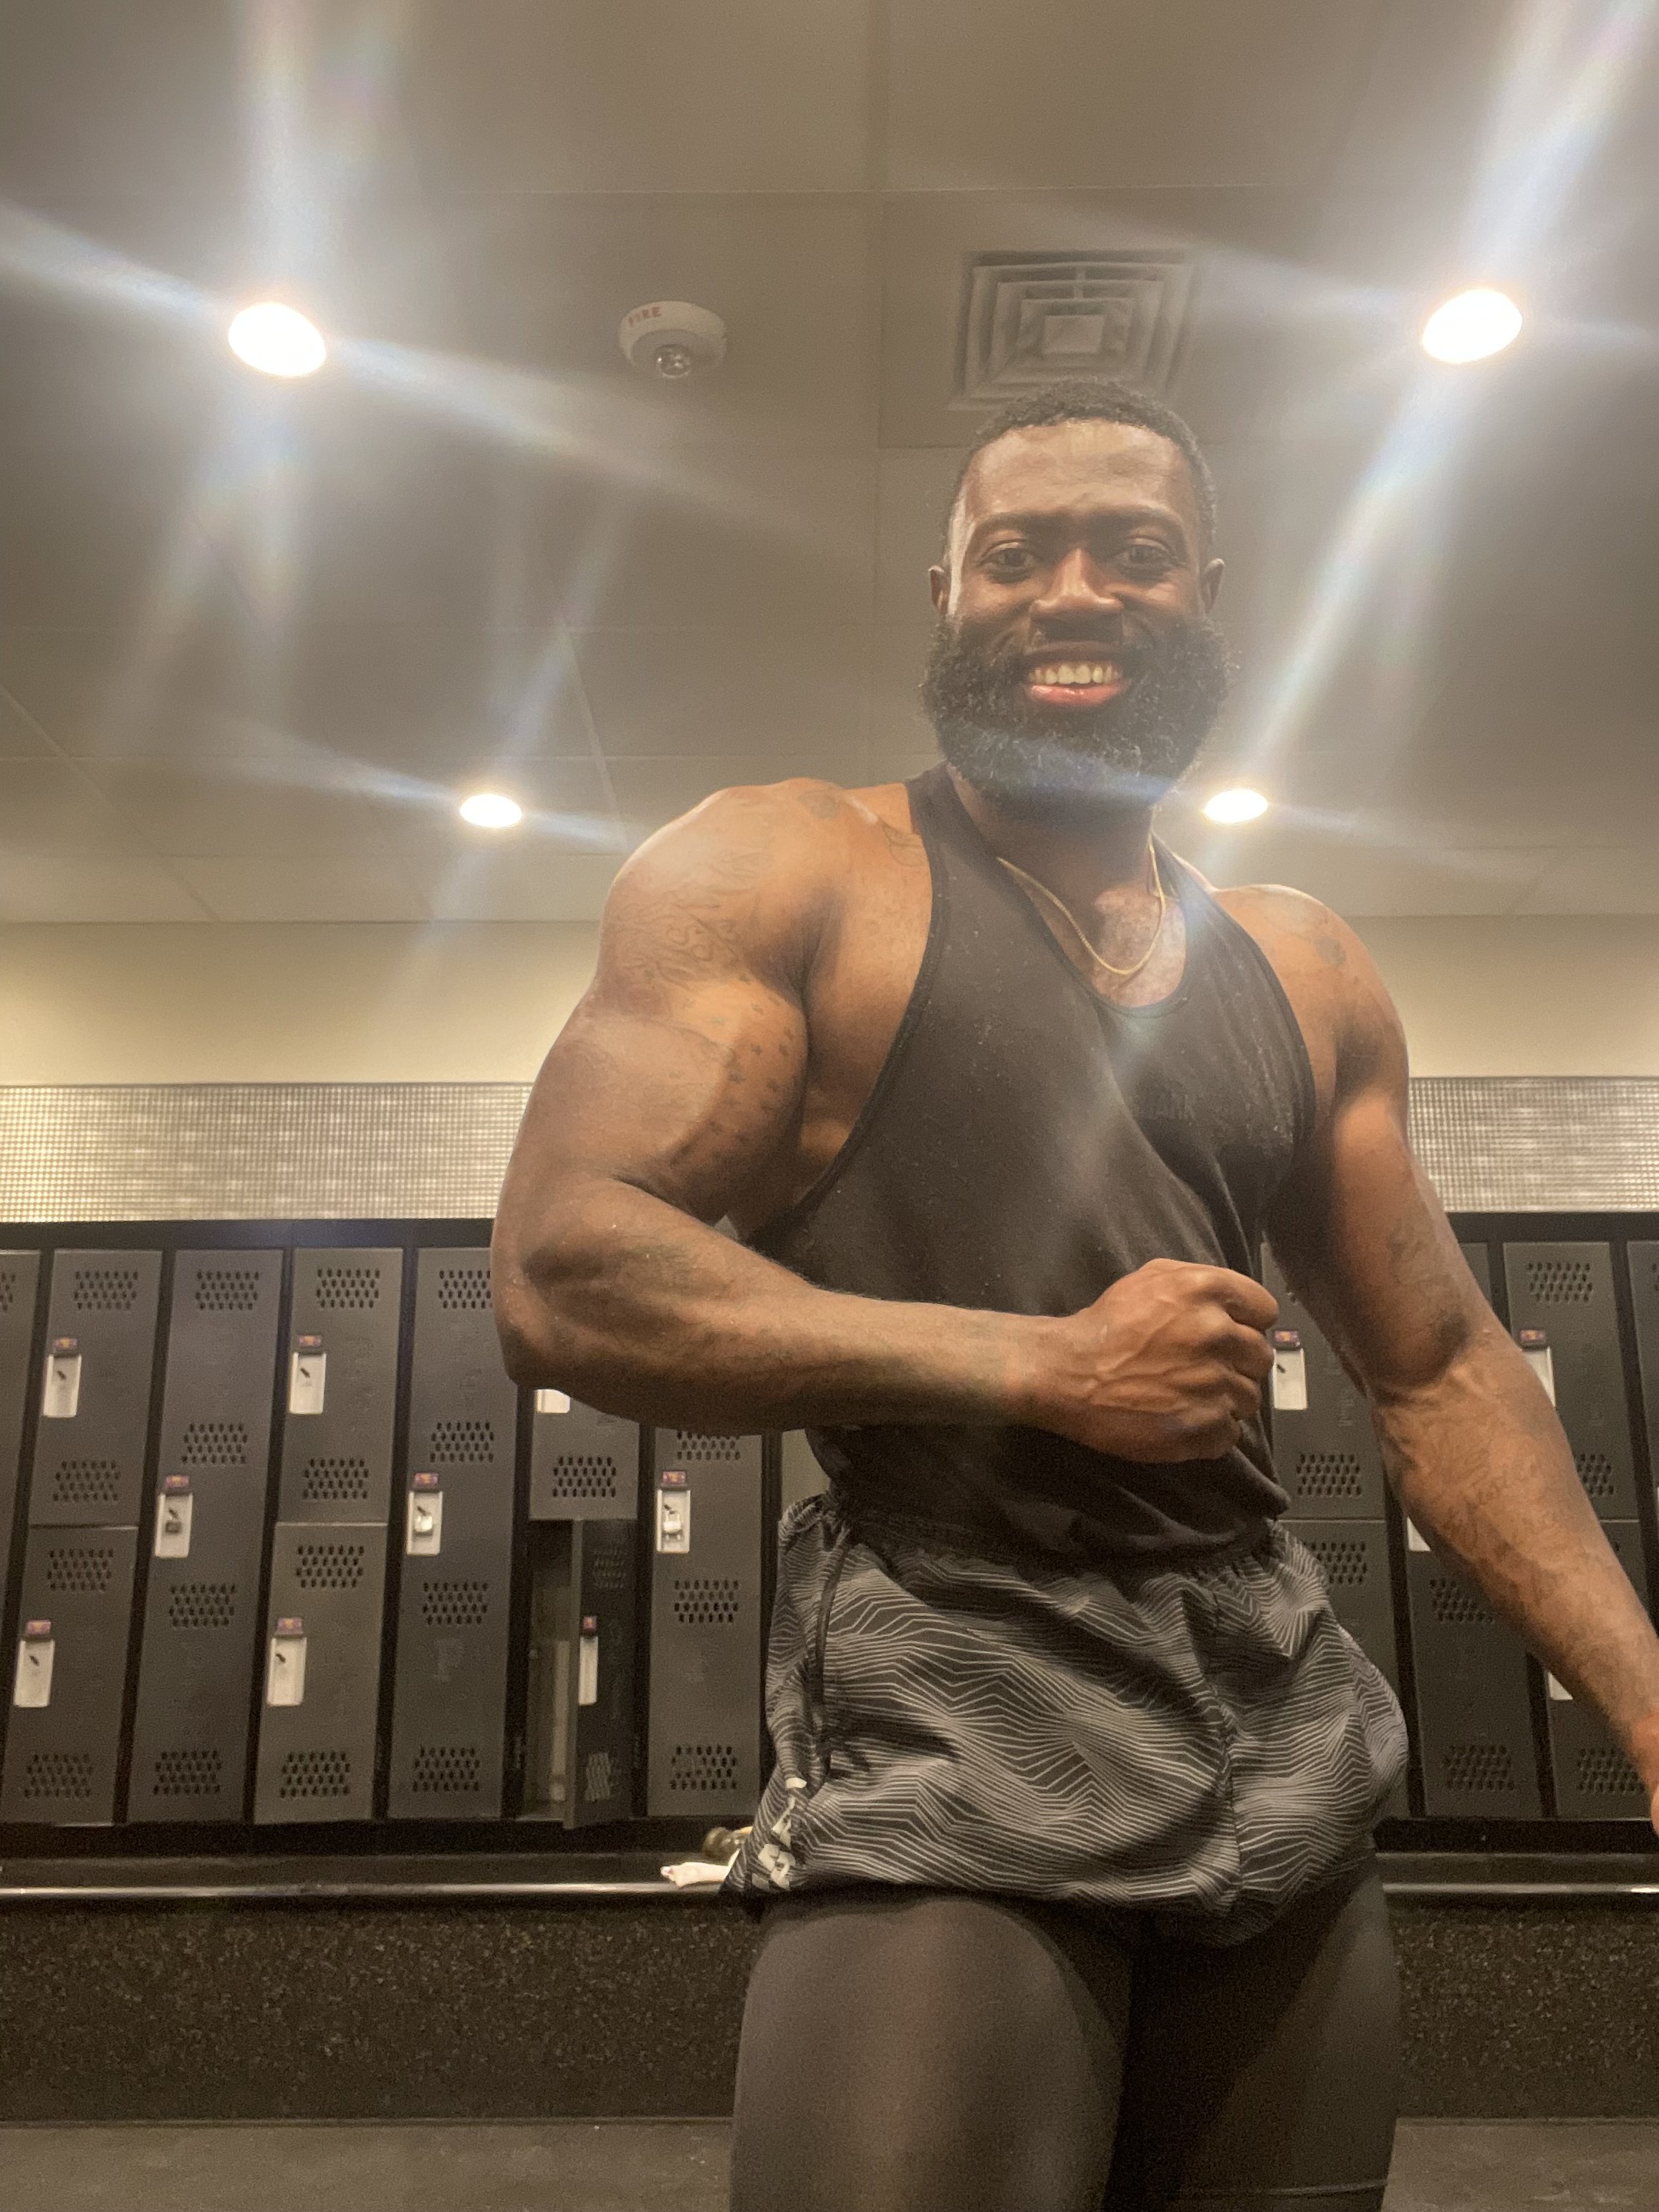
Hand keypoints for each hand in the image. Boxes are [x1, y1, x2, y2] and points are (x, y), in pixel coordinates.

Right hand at [1030, 1257, 1277, 1462]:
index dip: (1247, 1323)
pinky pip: (1231, 1433)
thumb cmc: (1106, 1325)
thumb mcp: (1150, 1279)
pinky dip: (1211, 1431)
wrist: (1068, 1374)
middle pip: (1260, 1356)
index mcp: (1207, 1292)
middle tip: (1204, 1369)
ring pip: (1250, 1397)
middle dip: (1237, 1363)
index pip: (1264, 1309)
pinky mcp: (1205, 1426)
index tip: (1228, 1334)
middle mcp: (1218, 1334)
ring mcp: (1215, 1383)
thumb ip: (1198, 1282)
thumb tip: (1235, 1304)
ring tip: (1189, 1397)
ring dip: (1225, 1399)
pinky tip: (1183, 1419)